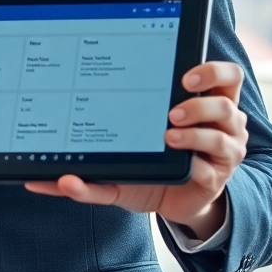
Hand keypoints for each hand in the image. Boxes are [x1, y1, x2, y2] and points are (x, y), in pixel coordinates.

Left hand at [24, 61, 248, 239]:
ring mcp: (222, 151)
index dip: (211, 71)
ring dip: (194, 137)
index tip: (184, 77)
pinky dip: (188, 170)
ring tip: (167, 138)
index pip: (225, 76)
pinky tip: (170, 171)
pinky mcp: (215, 179)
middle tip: (170, 114)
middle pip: (225, 104)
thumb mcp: (128, 149)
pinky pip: (207, 173)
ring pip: (222, 138)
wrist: (172, 200)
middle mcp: (220, 124)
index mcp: (204, 102)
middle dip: (199, 106)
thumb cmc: (154, 162)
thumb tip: (46, 173)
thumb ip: (95, 149)